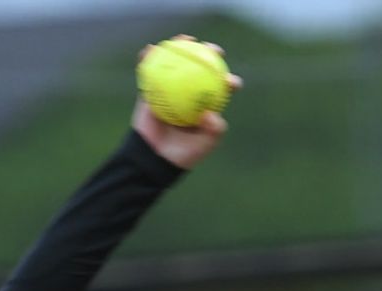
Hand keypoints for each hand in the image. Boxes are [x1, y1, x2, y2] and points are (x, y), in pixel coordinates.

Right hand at [131, 37, 242, 169]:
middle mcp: (189, 95)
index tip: (231, 81)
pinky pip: (150, 71)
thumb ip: (214, 130)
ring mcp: (170, 90)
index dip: (227, 81)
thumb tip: (210, 112)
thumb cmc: (183, 154)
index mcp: (204, 106)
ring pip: (176, 64)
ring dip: (180, 48)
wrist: (155, 159)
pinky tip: (151, 50)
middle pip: (199, 69)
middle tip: (211, 50)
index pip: (219, 89)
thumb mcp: (205, 145)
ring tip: (184, 39)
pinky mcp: (152, 90)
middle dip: (208, 55)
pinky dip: (150, 58)